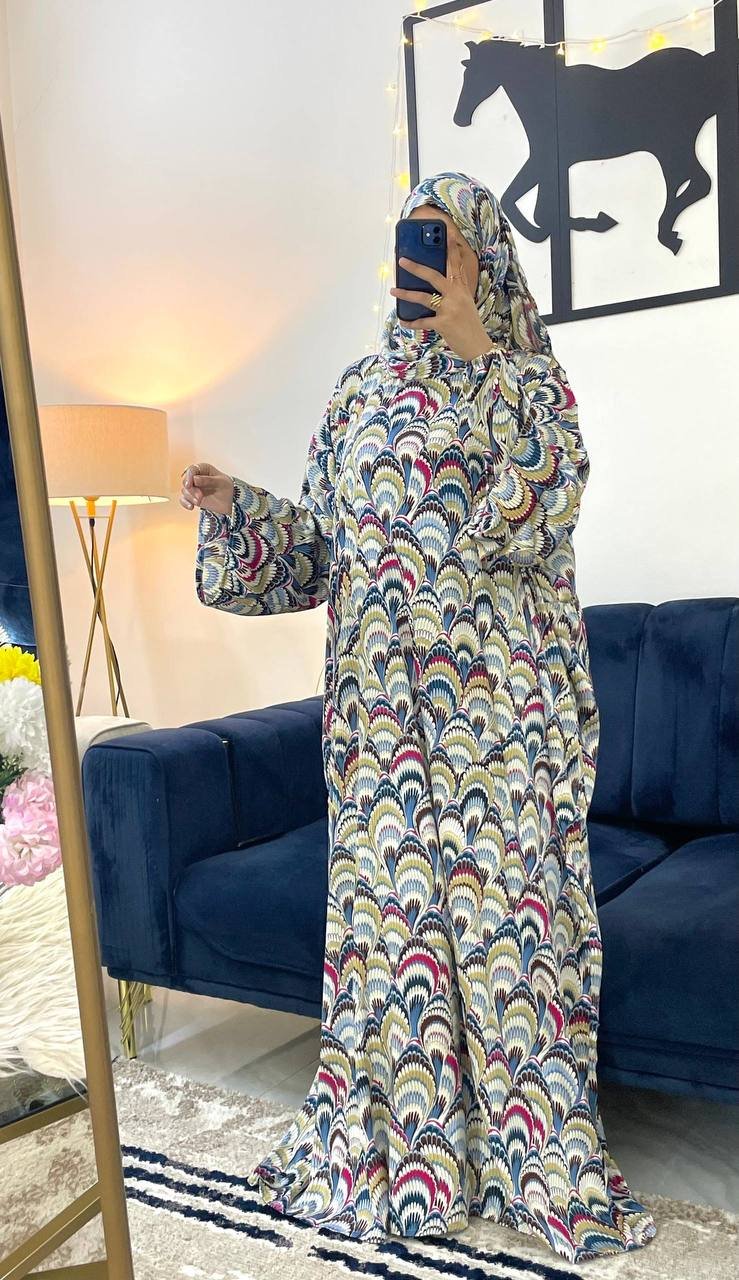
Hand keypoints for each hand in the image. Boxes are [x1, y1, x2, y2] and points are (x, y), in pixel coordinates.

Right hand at [180, 462, 234, 515]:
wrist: (231, 501)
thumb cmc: (228, 488)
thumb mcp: (221, 482)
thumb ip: (208, 480)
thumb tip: (195, 479)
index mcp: (204, 469)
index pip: (192, 470)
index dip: (189, 476)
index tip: (189, 485)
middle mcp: (196, 476)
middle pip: (186, 481)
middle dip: (191, 490)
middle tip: (200, 497)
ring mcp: (194, 487)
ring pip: (185, 491)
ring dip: (190, 497)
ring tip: (199, 502)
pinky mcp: (192, 497)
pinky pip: (183, 499)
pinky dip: (185, 503)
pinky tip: (191, 507)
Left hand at [390, 238, 492, 360]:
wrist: (479, 346)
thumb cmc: (470, 326)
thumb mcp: (466, 305)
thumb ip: (454, 293)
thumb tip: (434, 287)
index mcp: (462, 290)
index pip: (456, 265)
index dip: (451, 250)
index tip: (447, 234)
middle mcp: (456, 296)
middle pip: (434, 276)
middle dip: (417, 268)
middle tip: (402, 260)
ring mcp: (450, 309)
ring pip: (424, 298)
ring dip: (406, 294)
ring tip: (394, 291)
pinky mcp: (444, 324)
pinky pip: (423, 322)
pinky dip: (411, 322)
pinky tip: (403, 321)